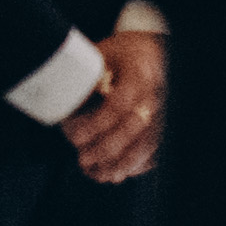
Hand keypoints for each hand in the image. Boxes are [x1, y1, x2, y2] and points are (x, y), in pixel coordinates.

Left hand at [62, 27, 164, 184]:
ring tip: (102, 175)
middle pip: (136, 127)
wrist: (149, 51)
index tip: (77, 138)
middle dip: (108, 148)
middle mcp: (156, 92)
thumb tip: (58, 104)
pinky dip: (141, 164)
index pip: (120, 103)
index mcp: (137, 72)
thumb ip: (82, 80)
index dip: (97, 124)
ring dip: (125, 162)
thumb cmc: (119, 55)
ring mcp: (165, 108)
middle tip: (85, 160)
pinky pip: (159, 148)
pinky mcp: (166, 121)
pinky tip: (123, 172)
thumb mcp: (98, 55)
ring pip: (150, 142)